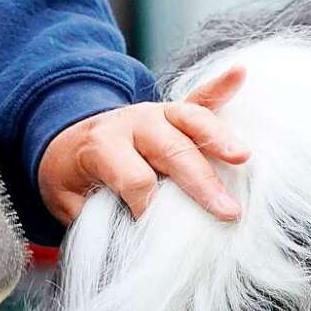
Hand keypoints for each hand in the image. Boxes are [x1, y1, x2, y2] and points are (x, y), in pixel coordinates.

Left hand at [38, 66, 250, 223]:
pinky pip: (199, 97)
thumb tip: (126, 237)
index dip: (149, 205)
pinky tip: (239, 72)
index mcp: (102, 146)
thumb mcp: (66, 199)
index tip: (164, 229)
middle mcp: (132, 124)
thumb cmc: (73, 176)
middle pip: (171, 151)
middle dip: (202, 183)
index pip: (134, 178)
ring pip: (190, 121)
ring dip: (218, 138)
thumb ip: (92, 215)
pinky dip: (220, 86)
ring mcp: (156, 113)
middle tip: (228, 211)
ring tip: (243, 157)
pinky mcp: (173, 110)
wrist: (68, 137)